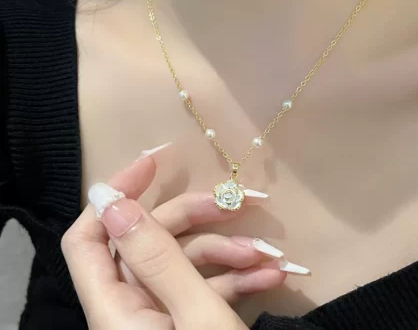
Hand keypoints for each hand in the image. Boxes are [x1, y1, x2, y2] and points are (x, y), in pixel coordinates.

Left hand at [62, 151, 292, 328]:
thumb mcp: (196, 317)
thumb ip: (155, 257)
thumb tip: (112, 200)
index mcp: (114, 310)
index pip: (88, 238)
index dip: (114, 195)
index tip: (152, 162)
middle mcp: (130, 308)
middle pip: (152, 240)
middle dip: (197, 218)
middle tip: (238, 203)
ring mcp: (161, 313)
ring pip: (185, 261)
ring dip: (228, 252)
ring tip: (267, 259)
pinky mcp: (187, 319)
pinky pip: (204, 287)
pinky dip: (235, 278)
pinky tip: (270, 276)